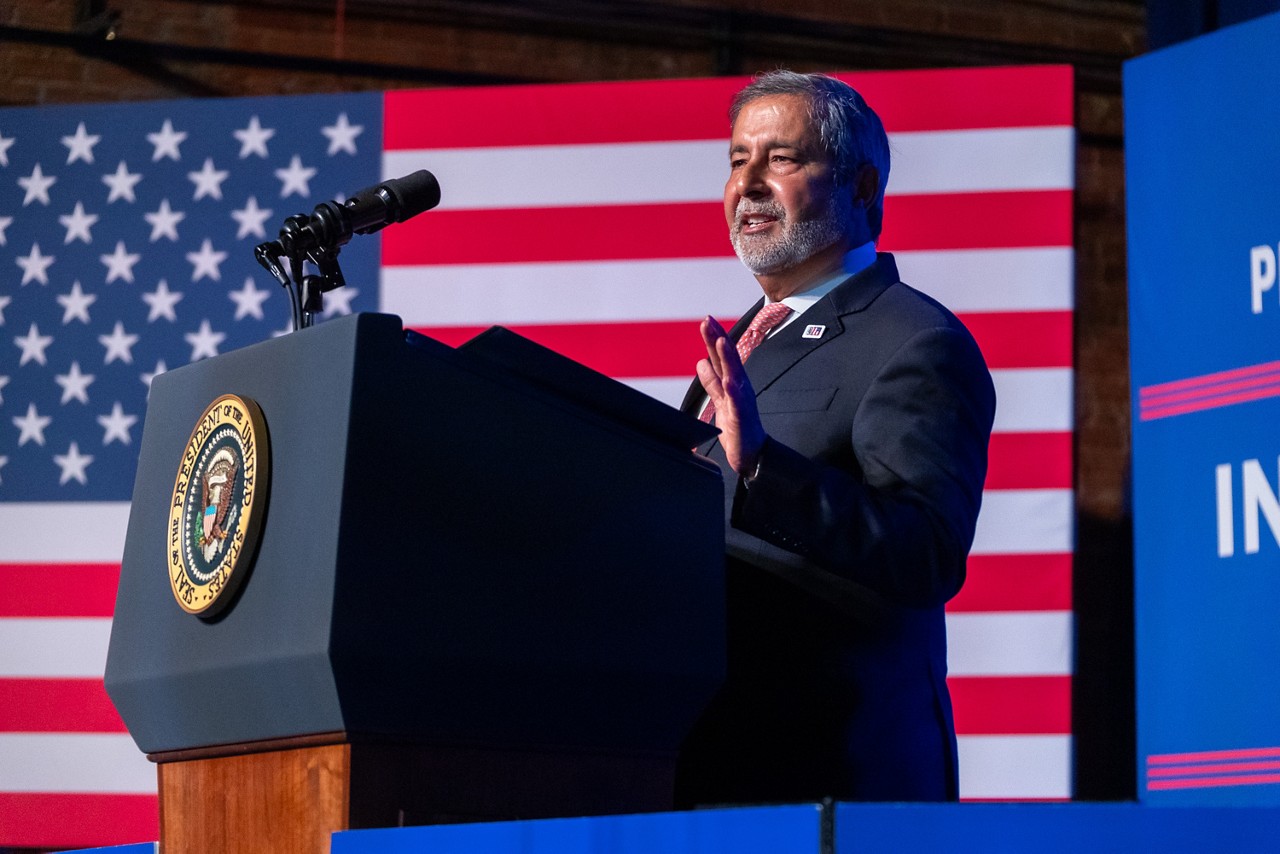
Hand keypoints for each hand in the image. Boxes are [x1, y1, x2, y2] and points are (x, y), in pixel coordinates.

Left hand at [696, 316, 766, 474]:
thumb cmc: (738, 427)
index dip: (714, 338)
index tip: (707, 320)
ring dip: (728, 358)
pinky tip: (729, 380)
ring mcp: (742, 401)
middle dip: (718, 339)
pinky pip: (738, 403)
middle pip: (728, 359)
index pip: (722, 356)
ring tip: (721, 341)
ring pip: (735, 375)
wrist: (751, 454)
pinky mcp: (742, 418)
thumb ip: (711, 381)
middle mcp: (740, 388)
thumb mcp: (720, 400)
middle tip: (709, 321)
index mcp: (733, 383)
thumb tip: (701, 362)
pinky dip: (734, 391)